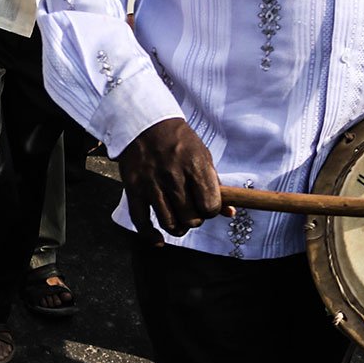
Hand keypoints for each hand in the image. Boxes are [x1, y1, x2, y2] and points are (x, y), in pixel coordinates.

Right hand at [118, 118, 224, 242]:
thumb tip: (230, 213)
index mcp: (195, 166)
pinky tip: (158, 239)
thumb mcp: (202, 155)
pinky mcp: (134, 188)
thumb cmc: (178, 140)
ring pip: (170, 224)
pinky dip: (151, 235)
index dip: (211, 210)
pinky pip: (141, 221)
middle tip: (190, 210)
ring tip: (177, 218)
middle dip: (194, 219)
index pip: (210, 207)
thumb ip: (215, 184)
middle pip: (191, 219)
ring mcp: (152, 184)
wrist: (144, 123)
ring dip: (177, 227)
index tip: (206, 205)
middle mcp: (173, 177)